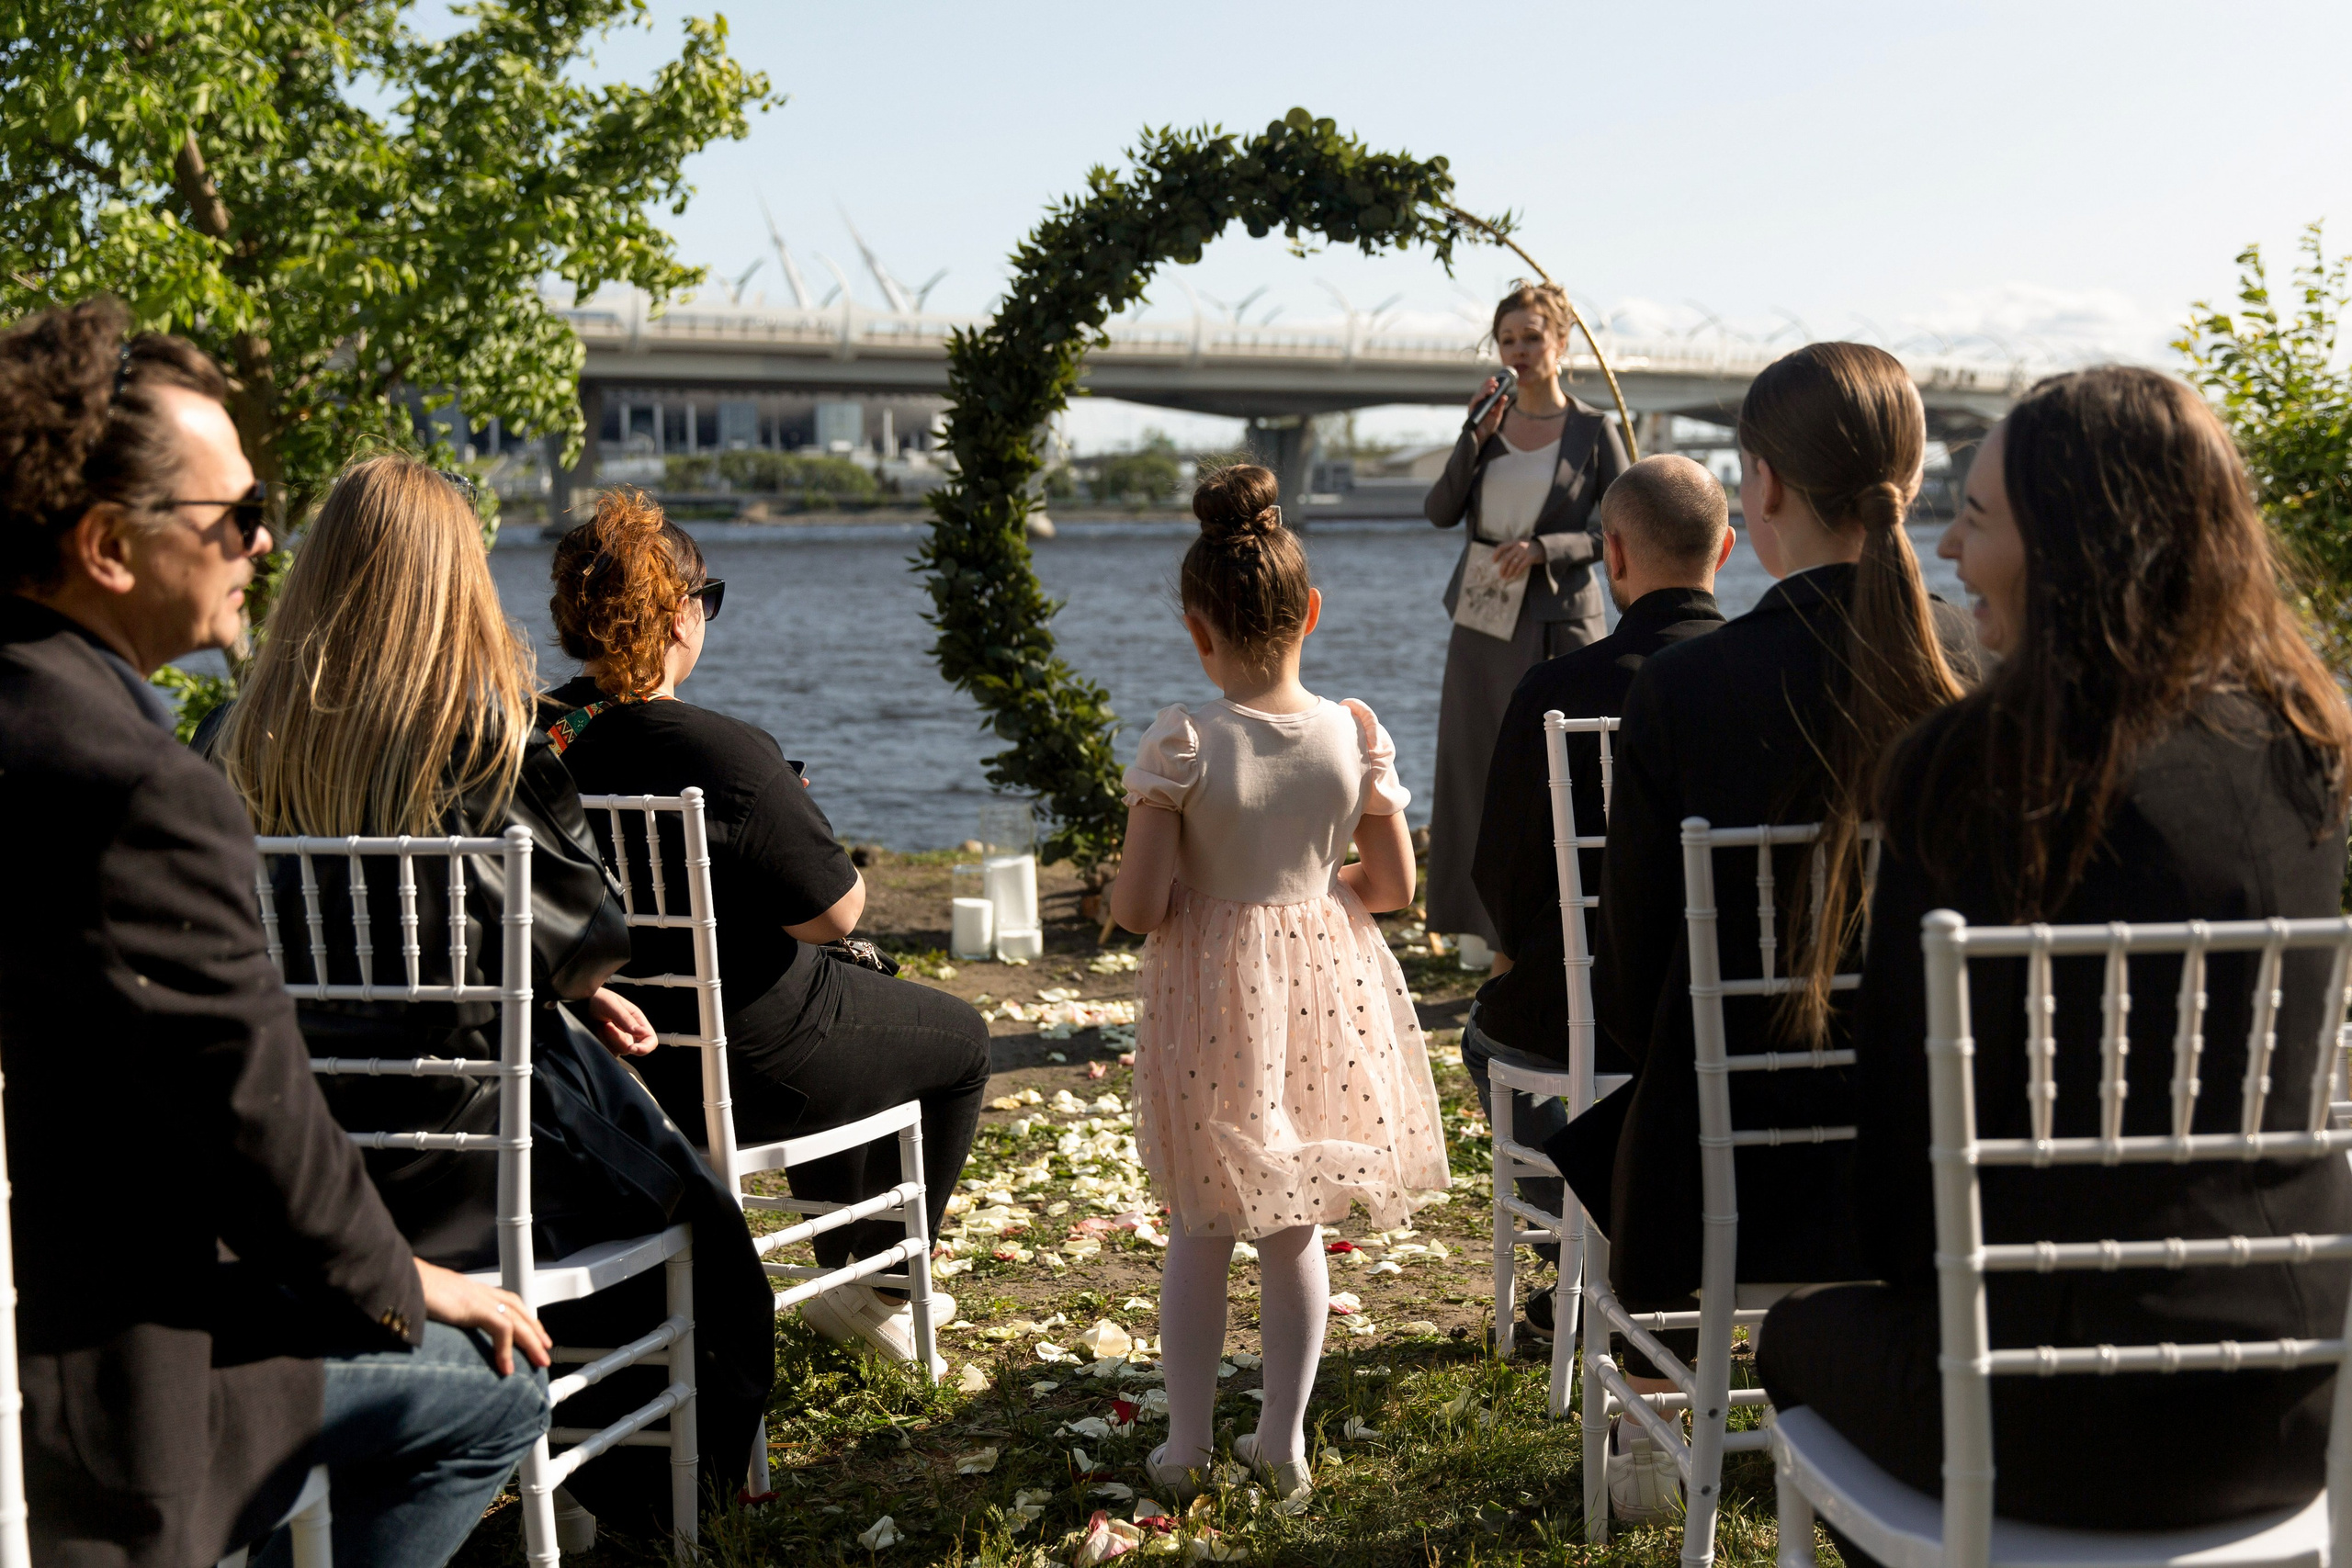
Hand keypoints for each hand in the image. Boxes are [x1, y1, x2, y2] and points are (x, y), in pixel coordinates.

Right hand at [416, 1259, 551, 1374]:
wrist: (397, 1277)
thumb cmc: (406, 1290)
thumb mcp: (429, 1305)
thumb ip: (440, 1314)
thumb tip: (435, 1327)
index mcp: (470, 1289)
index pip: (506, 1301)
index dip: (522, 1317)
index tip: (532, 1334)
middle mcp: (479, 1291)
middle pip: (518, 1309)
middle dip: (535, 1331)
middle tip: (545, 1350)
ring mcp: (477, 1297)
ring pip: (517, 1320)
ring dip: (531, 1342)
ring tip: (539, 1360)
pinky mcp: (473, 1306)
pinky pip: (501, 1328)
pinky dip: (506, 1349)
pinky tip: (507, 1368)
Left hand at [583, 986, 656, 1056]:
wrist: (578, 1002)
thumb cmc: (597, 998)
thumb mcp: (611, 1005)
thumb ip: (626, 1019)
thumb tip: (642, 1033)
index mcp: (636, 1020)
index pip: (650, 1039)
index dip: (644, 1047)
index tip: (631, 1048)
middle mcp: (629, 1031)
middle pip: (632, 1048)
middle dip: (618, 1039)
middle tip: (606, 1025)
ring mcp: (618, 1040)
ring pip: (618, 1051)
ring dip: (607, 1039)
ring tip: (600, 1023)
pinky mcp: (607, 1045)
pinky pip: (607, 1052)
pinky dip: (601, 1043)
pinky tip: (596, 1030)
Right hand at [1467, 377, 1510, 441]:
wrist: (1484, 436)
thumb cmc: (1489, 425)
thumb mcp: (1497, 414)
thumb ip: (1500, 405)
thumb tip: (1504, 396)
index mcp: (1484, 402)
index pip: (1485, 390)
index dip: (1489, 384)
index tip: (1495, 380)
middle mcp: (1478, 403)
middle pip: (1481, 391)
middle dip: (1487, 385)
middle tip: (1495, 382)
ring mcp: (1474, 406)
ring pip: (1478, 395)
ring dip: (1484, 390)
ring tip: (1492, 388)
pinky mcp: (1471, 411)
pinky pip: (1474, 402)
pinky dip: (1479, 397)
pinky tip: (1485, 395)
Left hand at [1490, 539, 1544, 580]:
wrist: (1545, 547)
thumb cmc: (1530, 548)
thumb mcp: (1520, 544)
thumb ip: (1512, 549)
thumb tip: (1501, 561)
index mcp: (1514, 542)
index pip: (1502, 547)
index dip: (1496, 554)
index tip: (1493, 561)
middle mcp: (1519, 546)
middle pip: (1506, 558)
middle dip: (1502, 568)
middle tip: (1500, 575)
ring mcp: (1525, 552)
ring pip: (1513, 564)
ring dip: (1509, 572)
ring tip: (1506, 577)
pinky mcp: (1531, 557)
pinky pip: (1521, 567)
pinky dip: (1517, 572)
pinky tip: (1514, 576)